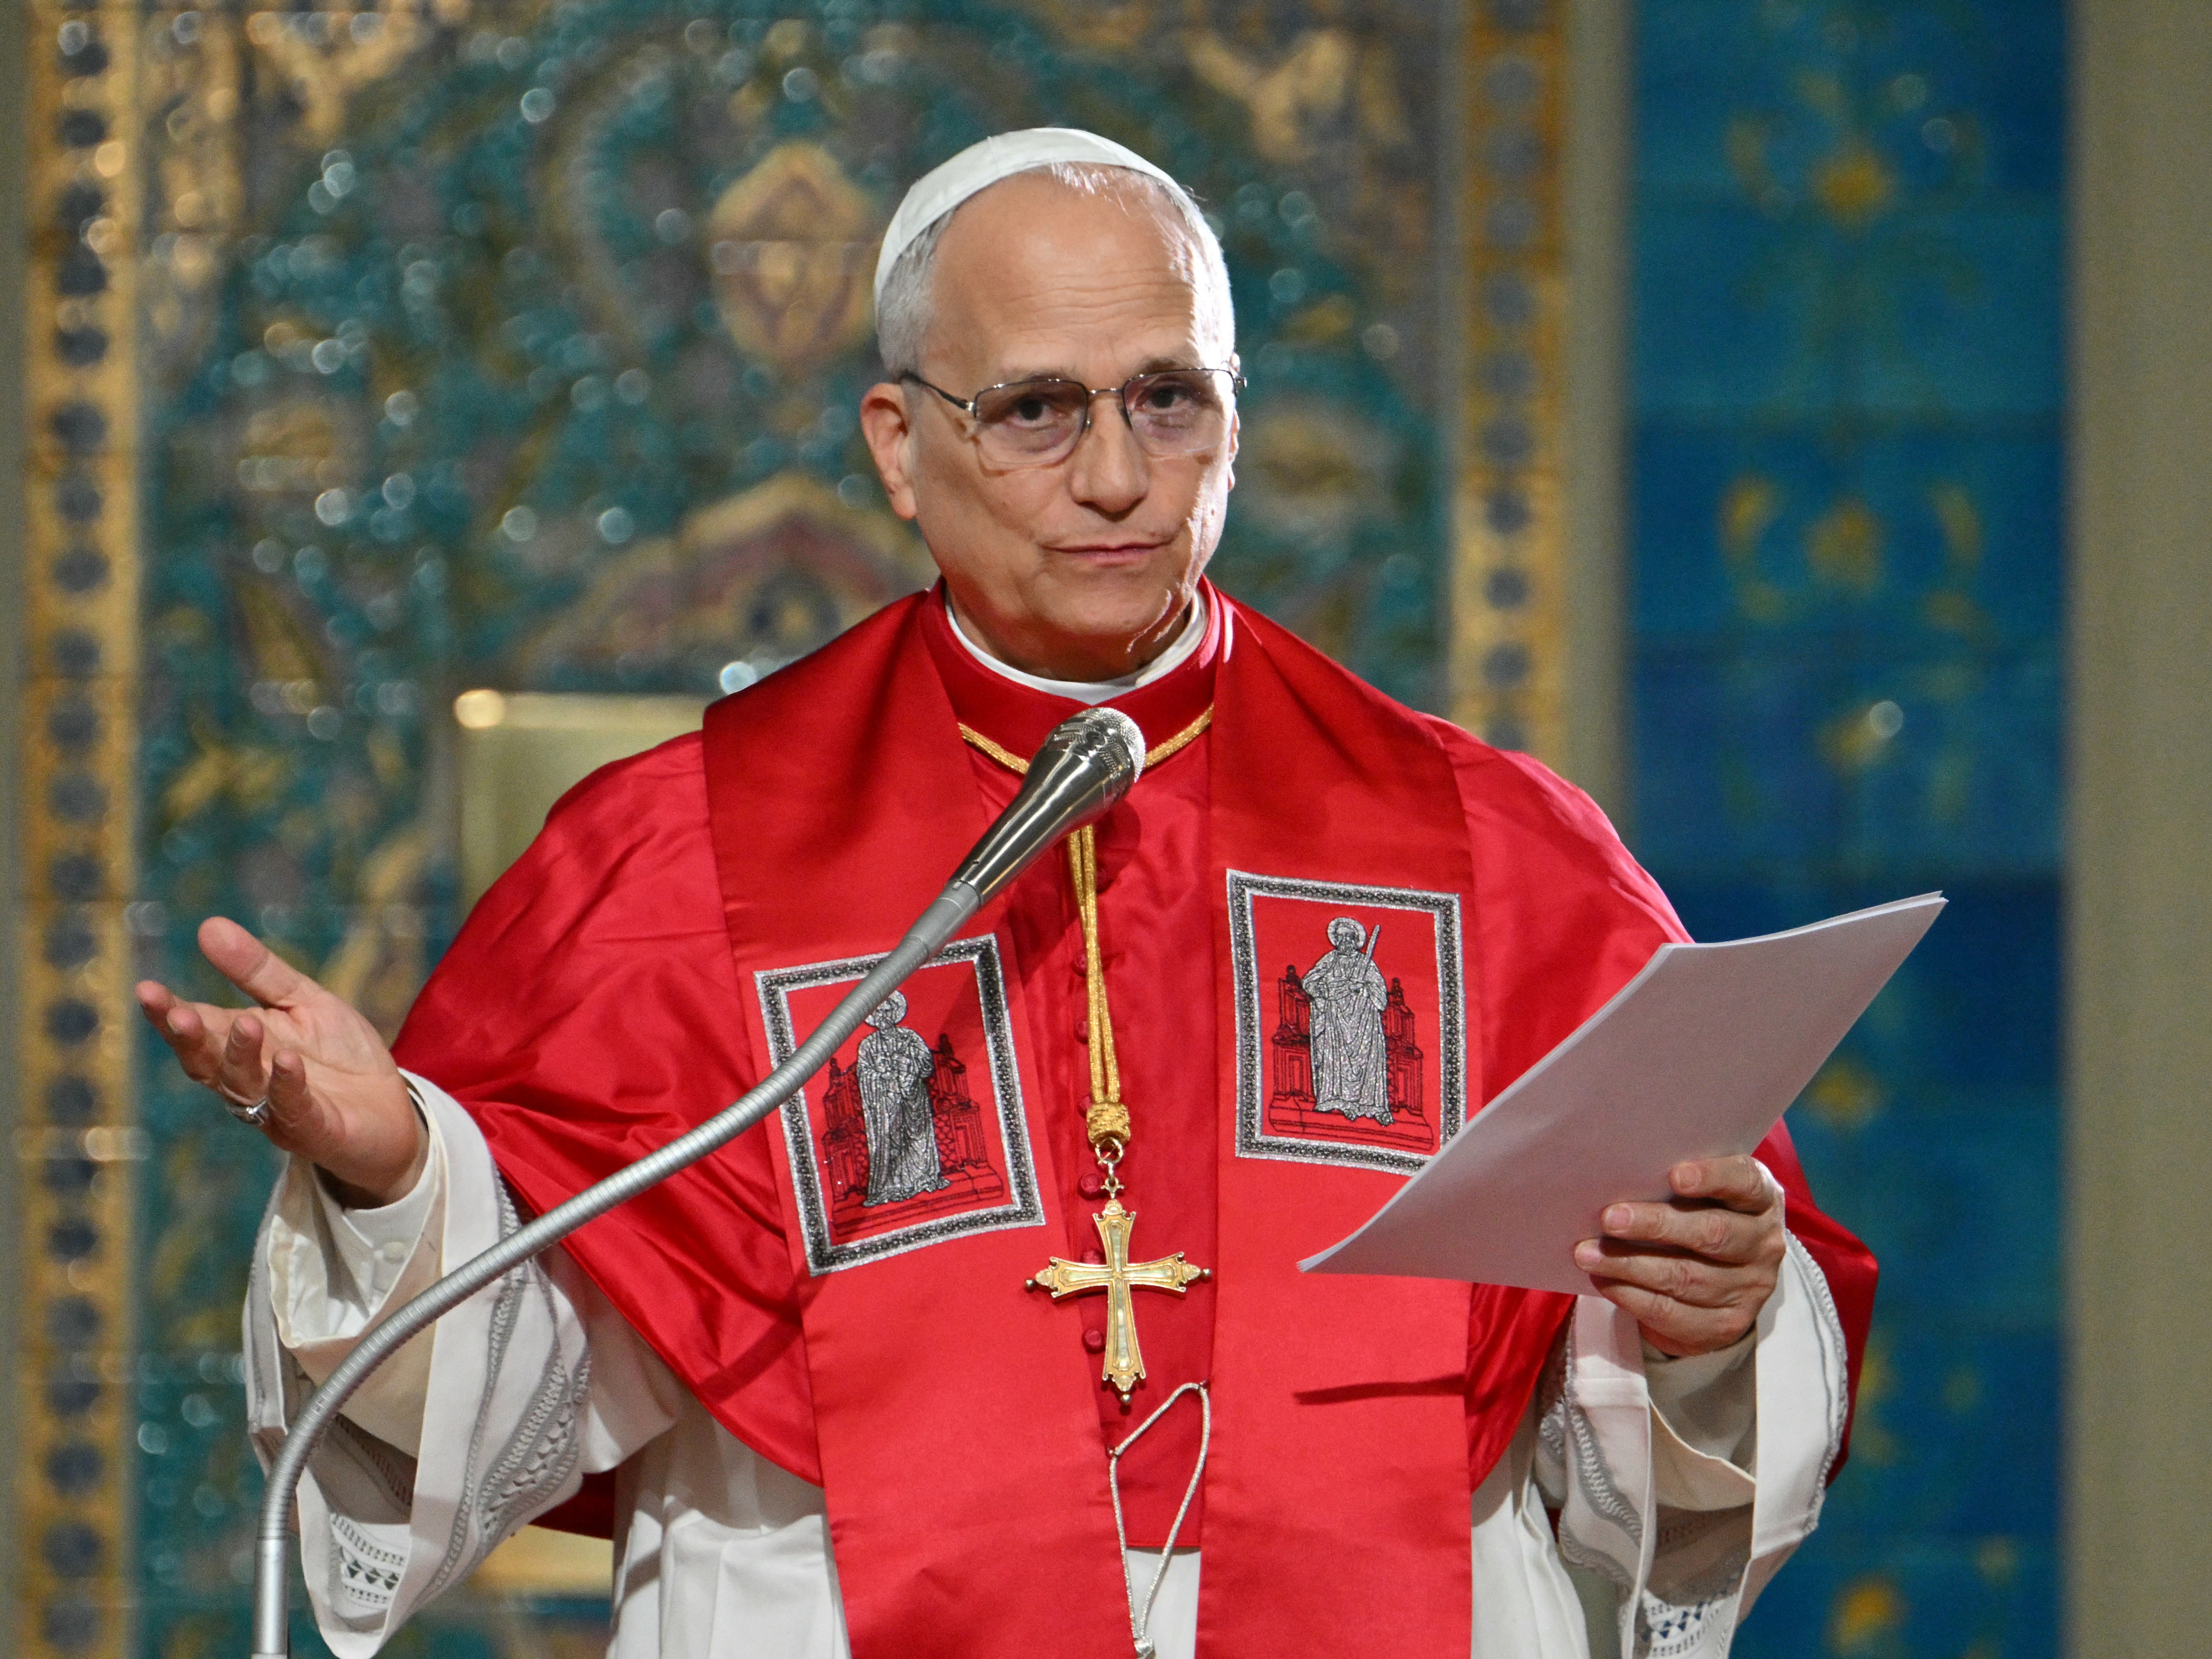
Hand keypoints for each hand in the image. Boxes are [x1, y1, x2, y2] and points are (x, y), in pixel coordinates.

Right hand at [136, 917, 423, 1206]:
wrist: (389, 1112)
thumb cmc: (339, 1055)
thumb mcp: (304, 1001)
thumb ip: (258, 972)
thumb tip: (208, 925)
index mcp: (240, 1045)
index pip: (197, 1027)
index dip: (169, 1013)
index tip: (146, 990)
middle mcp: (249, 1080)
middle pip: (207, 1061)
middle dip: (190, 1039)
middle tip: (179, 1014)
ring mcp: (278, 1110)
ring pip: (245, 1086)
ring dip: (241, 1056)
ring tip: (246, 1024)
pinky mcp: (315, 1130)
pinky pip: (295, 1110)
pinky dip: (287, 1087)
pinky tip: (287, 1062)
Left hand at [1573, 1155, 1784, 1356]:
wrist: (1722, 1280)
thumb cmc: (1698, 1215)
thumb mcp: (1700, 1193)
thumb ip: (1672, 1182)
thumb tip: (1616, 1175)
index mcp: (1761, 1199)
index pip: (1745, 1182)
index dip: (1713, 1177)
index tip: (1674, 1175)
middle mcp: (1763, 1243)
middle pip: (1712, 1233)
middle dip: (1656, 1225)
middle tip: (1609, 1218)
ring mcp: (1749, 1289)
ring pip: (1685, 1277)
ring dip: (1629, 1265)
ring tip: (1587, 1253)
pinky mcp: (1726, 1325)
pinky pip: (1672, 1312)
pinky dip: (1631, 1296)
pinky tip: (1602, 1280)